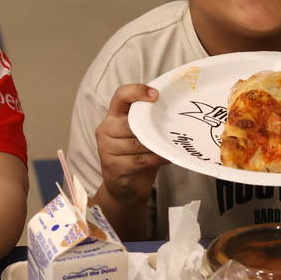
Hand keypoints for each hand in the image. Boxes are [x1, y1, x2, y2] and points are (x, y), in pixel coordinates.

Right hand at [95, 84, 165, 207]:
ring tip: (169, 145)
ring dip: (156, 145)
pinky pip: (140, 159)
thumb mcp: (140, 134)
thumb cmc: (135, 156)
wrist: (124, 188)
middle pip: (130, 122)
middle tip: (169, 129)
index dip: (136, 91)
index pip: (120, 96)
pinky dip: (156, 158)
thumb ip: (148, 122)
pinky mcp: (113, 166)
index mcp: (113, 116)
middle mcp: (105, 130)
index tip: (155, 95)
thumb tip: (175, 111)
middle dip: (151, 126)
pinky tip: (165, 158)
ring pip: (137, 142)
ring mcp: (106, 149)